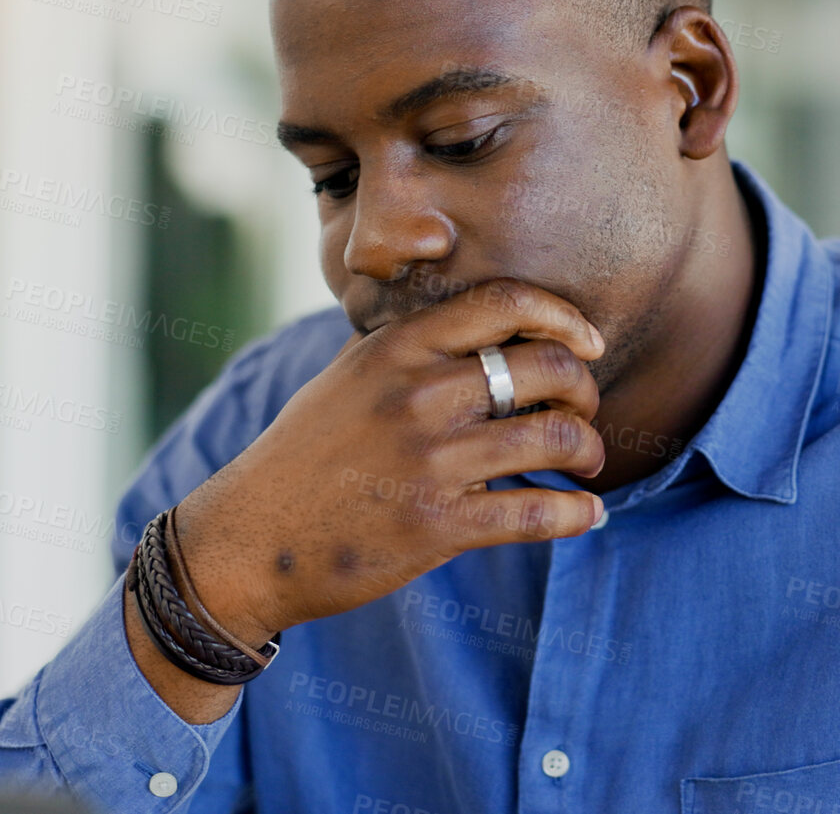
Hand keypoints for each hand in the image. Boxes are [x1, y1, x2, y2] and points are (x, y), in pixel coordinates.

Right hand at [171, 278, 607, 646]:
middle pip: (549, 367)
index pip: (508, 302)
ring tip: (587, 463)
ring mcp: (431, 460)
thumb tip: (486, 328)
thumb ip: (412, 347)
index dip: (565, 318)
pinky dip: (576, 513)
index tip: (586, 344)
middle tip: (583, 415)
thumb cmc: (306, 453)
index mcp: (399, 347)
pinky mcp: (437, 525)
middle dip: (585, 391)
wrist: (249, 538)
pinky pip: (536, 513)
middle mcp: (420, 394)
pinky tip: (586, 513)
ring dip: (590, 451)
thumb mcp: (350, 375)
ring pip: (556, 438)